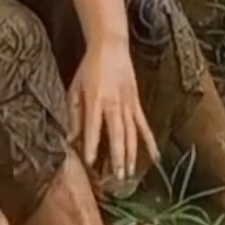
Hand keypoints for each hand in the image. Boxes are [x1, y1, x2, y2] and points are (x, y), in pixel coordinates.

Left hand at [68, 35, 159, 181]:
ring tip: (130, 173)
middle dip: (117, 156)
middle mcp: (113, 104)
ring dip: (131, 154)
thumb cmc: (89, 68)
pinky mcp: (137, 103)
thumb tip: (70, 138)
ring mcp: (128, 104)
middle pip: (117, 133)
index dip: (92, 144)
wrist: (111, 48)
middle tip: (117, 177)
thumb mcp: (75, 88)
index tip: (91, 162)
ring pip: (131, 133)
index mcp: (95, 99)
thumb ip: (73, 113)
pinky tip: (155, 156)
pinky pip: (143, 125)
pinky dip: (149, 141)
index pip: (93, 126)